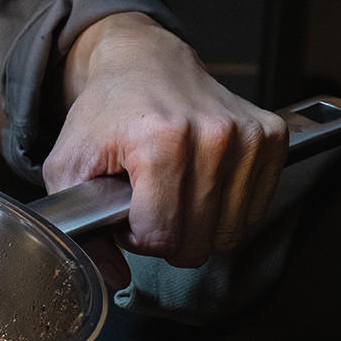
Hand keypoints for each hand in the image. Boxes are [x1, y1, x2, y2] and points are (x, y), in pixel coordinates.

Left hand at [39, 13, 288, 290]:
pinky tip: (201, 181)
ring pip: (231, 233)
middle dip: (167, 234)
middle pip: (199, 241)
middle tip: (147, 202)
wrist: (144, 62)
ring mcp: (248, 135)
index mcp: (159, 141)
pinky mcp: (272, 136)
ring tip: (173, 191)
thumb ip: (81, 230)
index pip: (160, 236)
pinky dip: (226, 207)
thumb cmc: (107, 113)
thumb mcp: (68, 166)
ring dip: (198, 224)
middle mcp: (212, 135)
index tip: (126, 210)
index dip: (136, 236)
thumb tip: (117, 278)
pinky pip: (255, 210)